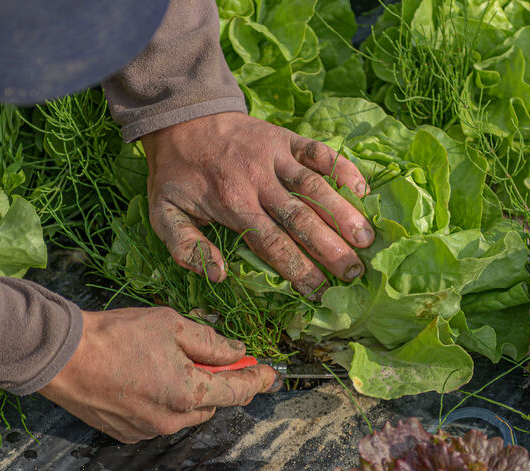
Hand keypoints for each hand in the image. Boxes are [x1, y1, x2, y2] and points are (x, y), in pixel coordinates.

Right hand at [38, 307, 277, 442]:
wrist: (63, 358)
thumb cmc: (115, 336)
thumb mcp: (170, 325)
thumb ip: (210, 342)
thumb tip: (236, 353)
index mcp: (189, 394)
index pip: (238, 391)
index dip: (257, 379)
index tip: (269, 373)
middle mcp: (172, 421)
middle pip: (211, 404)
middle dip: (216, 382)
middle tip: (210, 357)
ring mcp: (148, 431)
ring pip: (183, 414)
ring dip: (186, 393)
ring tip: (164, 363)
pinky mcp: (126, 434)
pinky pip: (156, 420)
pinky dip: (159, 402)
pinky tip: (142, 379)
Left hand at [140, 112, 373, 297]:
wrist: (180, 119)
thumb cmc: (175, 175)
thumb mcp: (162, 214)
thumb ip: (186, 247)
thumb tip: (218, 275)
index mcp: (231, 204)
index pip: (271, 243)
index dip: (297, 269)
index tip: (319, 292)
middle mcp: (257, 181)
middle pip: (300, 219)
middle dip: (330, 248)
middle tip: (354, 273)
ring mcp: (273, 156)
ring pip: (315, 187)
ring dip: (343, 212)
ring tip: (367, 239)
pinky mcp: (283, 138)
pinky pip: (317, 151)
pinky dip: (341, 166)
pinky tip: (361, 188)